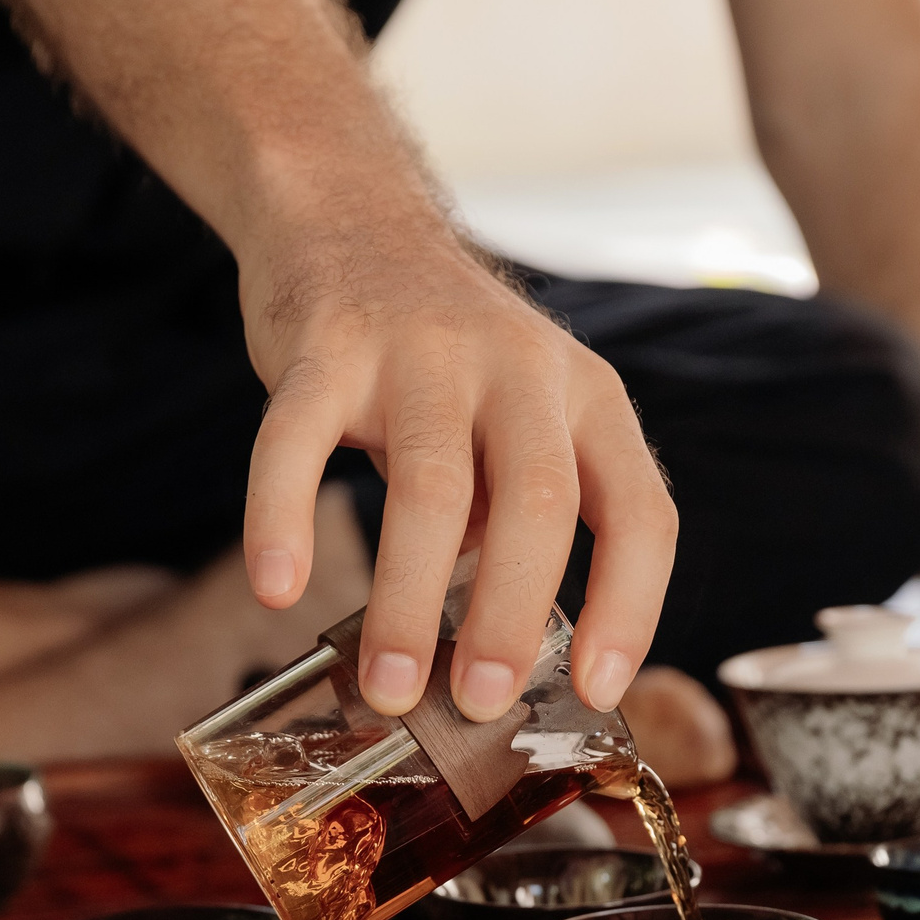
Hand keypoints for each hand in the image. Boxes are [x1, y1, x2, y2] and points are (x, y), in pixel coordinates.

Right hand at [237, 229, 676, 722]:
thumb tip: (500, 650)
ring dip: (406, 599)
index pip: (640, 512)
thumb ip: (521, 515)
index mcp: (586, 399)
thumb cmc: (447, 358)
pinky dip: (286, 518)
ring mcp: (423, 351)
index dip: (630, 607)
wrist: (351, 217)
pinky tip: (279, 586)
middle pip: (538, 502)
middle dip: (509, 616)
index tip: (597, 689)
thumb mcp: (524, 417)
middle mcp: (520, 368)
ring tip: (386, 684)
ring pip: (429, 487)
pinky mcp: (326, 345)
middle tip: (477, 702)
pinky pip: (300, 440)